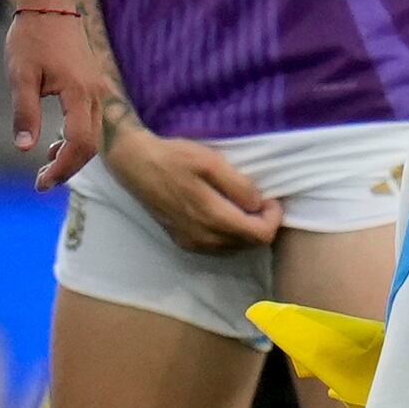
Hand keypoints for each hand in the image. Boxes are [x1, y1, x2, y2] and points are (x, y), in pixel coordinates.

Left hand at [6, 6, 111, 184]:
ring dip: (72, 154)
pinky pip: (90, 120)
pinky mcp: (93, 84)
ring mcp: (97, 88)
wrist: (49, 4)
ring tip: (46, 165)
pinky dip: (75, 137)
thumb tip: (24, 148)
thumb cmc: (32, 36)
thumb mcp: (20, 76)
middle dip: (67, 167)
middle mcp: (96, 93)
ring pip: (93, 134)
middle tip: (41, 182)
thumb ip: (24, 113)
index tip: (41, 183)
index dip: (62, 168)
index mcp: (80, 93)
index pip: (80, 144)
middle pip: (91, 145)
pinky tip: (54, 142)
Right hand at [107, 123, 280, 253]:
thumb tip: (258, 204)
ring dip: (246, 232)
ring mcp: (192, 243)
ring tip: (242, 206)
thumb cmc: (174, 158)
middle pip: (249, 245)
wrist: (135, 165)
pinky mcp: (183, 242)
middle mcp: (203, 238)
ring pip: (234, 249)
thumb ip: (238, 186)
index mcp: (212, 218)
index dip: (273, 219)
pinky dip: (230, 236)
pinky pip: (218, 248)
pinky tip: (225, 215)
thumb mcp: (210, 161)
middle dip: (262, 225)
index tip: (270, 199)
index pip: (259, 235)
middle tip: (259, 200)